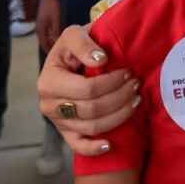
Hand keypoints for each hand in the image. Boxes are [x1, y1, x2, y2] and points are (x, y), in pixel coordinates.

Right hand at [36, 0, 61, 54]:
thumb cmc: (51, 5)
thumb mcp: (55, 19)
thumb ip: (56, 31)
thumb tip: (58, 44)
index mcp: (41, 31)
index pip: (44, 46)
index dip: (50, 53)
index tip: (58, 59)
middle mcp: (40, 30)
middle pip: (46, 44)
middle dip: (53, 50)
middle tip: (63, 56)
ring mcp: (43, 26)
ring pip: (49, 39)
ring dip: (55, 44)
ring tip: (65, 50)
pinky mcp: (46, 23)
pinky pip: (50, 34)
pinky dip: (56, 38)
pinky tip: (64, 39)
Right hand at [37, 25, 138, 155]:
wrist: (67, 58)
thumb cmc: (74, 47)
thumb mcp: (74, 34)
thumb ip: (84, 43)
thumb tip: (100, 59)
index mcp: (49, 81)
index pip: (86, 89)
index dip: (111, 83)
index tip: (128, 72)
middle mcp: (49, 105)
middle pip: (92, 110)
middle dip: (119, 97)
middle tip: (136, 85)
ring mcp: (57, 121)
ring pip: (91, 128)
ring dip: (118, 116)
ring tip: (135, 101)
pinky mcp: (65, 132)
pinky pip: (78, 146)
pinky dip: (94, 148)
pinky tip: (110, 144)